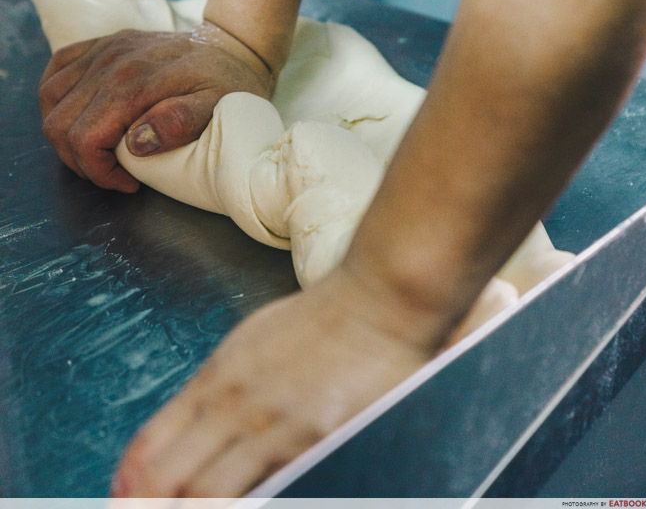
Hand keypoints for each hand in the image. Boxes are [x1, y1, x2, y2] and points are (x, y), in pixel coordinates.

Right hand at [39, 23, 274, 192]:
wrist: (233, 47)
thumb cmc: (228, 83)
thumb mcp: (218, 107)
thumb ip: (180, 122)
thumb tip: (137, 142)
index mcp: (134, 82)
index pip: (84, 139)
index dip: (97, 171)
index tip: (127, 182)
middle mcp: (110, 61)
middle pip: (59, 124)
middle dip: (79, 160)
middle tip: (113, 173)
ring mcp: (104, 49)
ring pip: (50, 97)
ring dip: (64, 131)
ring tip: (98, 149)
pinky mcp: (103, 43)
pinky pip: (57, 67)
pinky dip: (57, 96)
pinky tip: (78, 114)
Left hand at [111, 266, 440, 497]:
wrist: (377, 301)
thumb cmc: (320, 321)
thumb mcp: (251, 343)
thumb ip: (217, 388)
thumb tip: (184, 431)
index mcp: (218, 377)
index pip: (152, 444)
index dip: (130, 483)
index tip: (125, 499)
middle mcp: (237, 406)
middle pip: (169, 481)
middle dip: (150, 506)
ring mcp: (276, 430)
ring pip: (210, 498)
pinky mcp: (317, 446)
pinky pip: (273, 491)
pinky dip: (252, 501)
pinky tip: (253, 501)